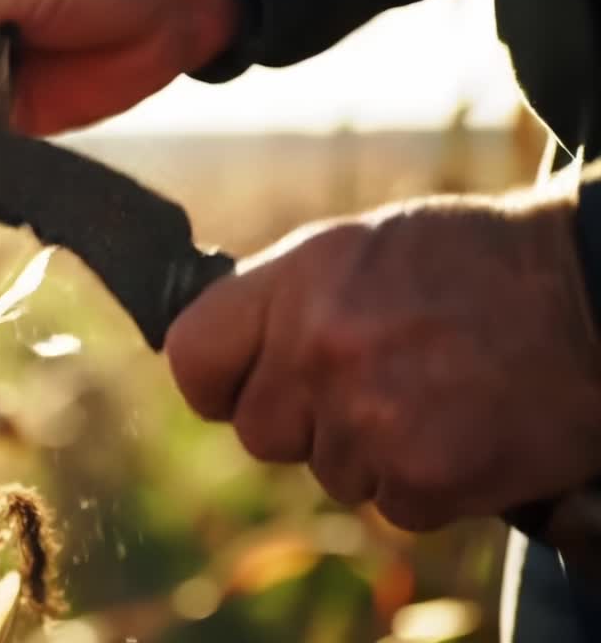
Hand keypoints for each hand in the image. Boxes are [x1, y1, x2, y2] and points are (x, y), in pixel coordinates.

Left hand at [165, 187, 600, 531]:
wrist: (594, 293)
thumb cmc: (473, 266)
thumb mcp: (359, 249)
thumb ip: (283, 302)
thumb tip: (227, 359)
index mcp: (297, 280)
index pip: (192, 356)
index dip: (216, 382)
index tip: (239, 387)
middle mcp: (320, 349)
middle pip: (258, 432)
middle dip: (306, 420)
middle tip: (372, 381)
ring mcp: (367, 418)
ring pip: (328, 473)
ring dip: (372, 449)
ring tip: (434, 391)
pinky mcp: (421, 477)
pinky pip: (390, 504)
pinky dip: (426, 482)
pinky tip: (464, 427)